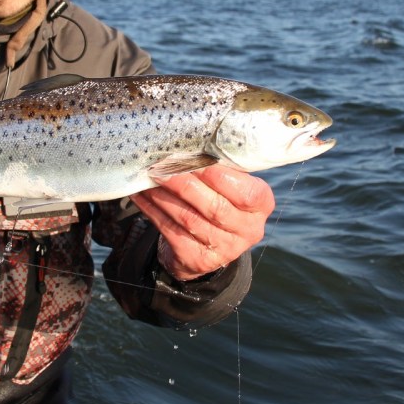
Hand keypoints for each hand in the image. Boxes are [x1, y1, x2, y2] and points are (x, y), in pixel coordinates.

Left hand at [130, 165, 274, 280]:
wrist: (210, 244)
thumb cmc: (220, 198)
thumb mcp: (232, 183)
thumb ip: (222, 166)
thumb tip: (191, 144)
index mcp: (261, 205)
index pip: (246, 193)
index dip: (218, 177)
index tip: (195, 159)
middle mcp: (248, 230)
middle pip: (214, 207)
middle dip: (185, 184)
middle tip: (163, 166)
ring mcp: (224, 249)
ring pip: (189, 218)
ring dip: (164, 195)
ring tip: (150, 177)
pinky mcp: (198, 259)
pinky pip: (171, 231)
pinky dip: (153, 210)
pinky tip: (142, 195)